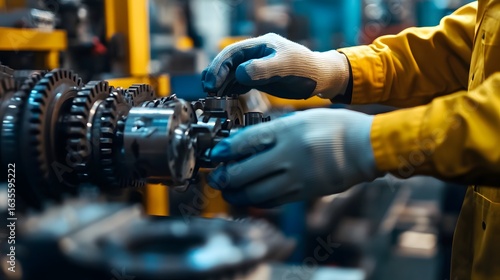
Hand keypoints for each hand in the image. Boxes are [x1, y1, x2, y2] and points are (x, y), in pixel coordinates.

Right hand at [202, 33, 349, 98]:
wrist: (321, 78)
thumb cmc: (307, 70)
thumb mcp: (285, 67)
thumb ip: (263, 69)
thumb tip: (239, 73)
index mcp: (260, 45)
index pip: (232, 53)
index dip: (219, 67)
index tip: (212, 82)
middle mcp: (255, 54)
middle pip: (228, 63)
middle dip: (216, 76)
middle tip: (208, 91)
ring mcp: (256, 66)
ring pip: (231, 73)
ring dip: (221, 84)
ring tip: (212, 96)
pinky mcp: (259, 78)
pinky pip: (239, 82)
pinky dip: (230, 89)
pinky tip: (224, 97)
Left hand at [207, 109, 380, 207]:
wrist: (366, 148)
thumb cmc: (334, 127)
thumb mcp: (300, 118)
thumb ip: (273, 129)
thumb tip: (244, 141)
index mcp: (287, 131)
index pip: (245, 142)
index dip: (225, 150)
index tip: (216, 154)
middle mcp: (288, 155)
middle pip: (244, 172)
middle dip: (224, 177)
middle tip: (215, 177)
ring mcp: (296, 178)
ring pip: (255, 193)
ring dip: (236, 193)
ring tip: (229, 190)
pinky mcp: (304, 193)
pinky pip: (273, 201)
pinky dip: (257, 200)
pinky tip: (250, 196)